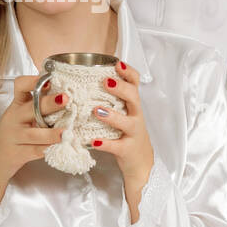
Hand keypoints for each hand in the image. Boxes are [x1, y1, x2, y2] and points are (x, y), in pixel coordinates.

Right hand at [0, 74, 67, 203]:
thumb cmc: (12, 135)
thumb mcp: (20, 117)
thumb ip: (36, 106)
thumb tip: (62, 93)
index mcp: (16, 106)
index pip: (20, 86)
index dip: (33, 81)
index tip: (49, 79)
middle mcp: (14, 119)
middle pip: (30, 108)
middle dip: (48, 103)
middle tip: (65, 99)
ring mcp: (15, 137)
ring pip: (33, 134)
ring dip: (50, 133)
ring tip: (65, 132)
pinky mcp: (18, 154)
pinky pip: (35, 151)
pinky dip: (47, 150)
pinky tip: (59, 148)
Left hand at [88, 61, 154, 195]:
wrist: (141, 163)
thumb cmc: (126, 133)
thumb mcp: (123, 113)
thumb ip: (111, 99)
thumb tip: (86, 81)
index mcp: (133, 105)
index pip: (135, 84)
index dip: (128, 72)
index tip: (117, 63)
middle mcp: (136, 116)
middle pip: (133, 98)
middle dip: (120, 88)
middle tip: (105, 82)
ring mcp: (133, 133)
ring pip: (127, 122)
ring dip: (112, 115)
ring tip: (96, 110)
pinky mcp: (127, 150)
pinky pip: (116, 146)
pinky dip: (105, 144)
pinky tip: (93, 141)